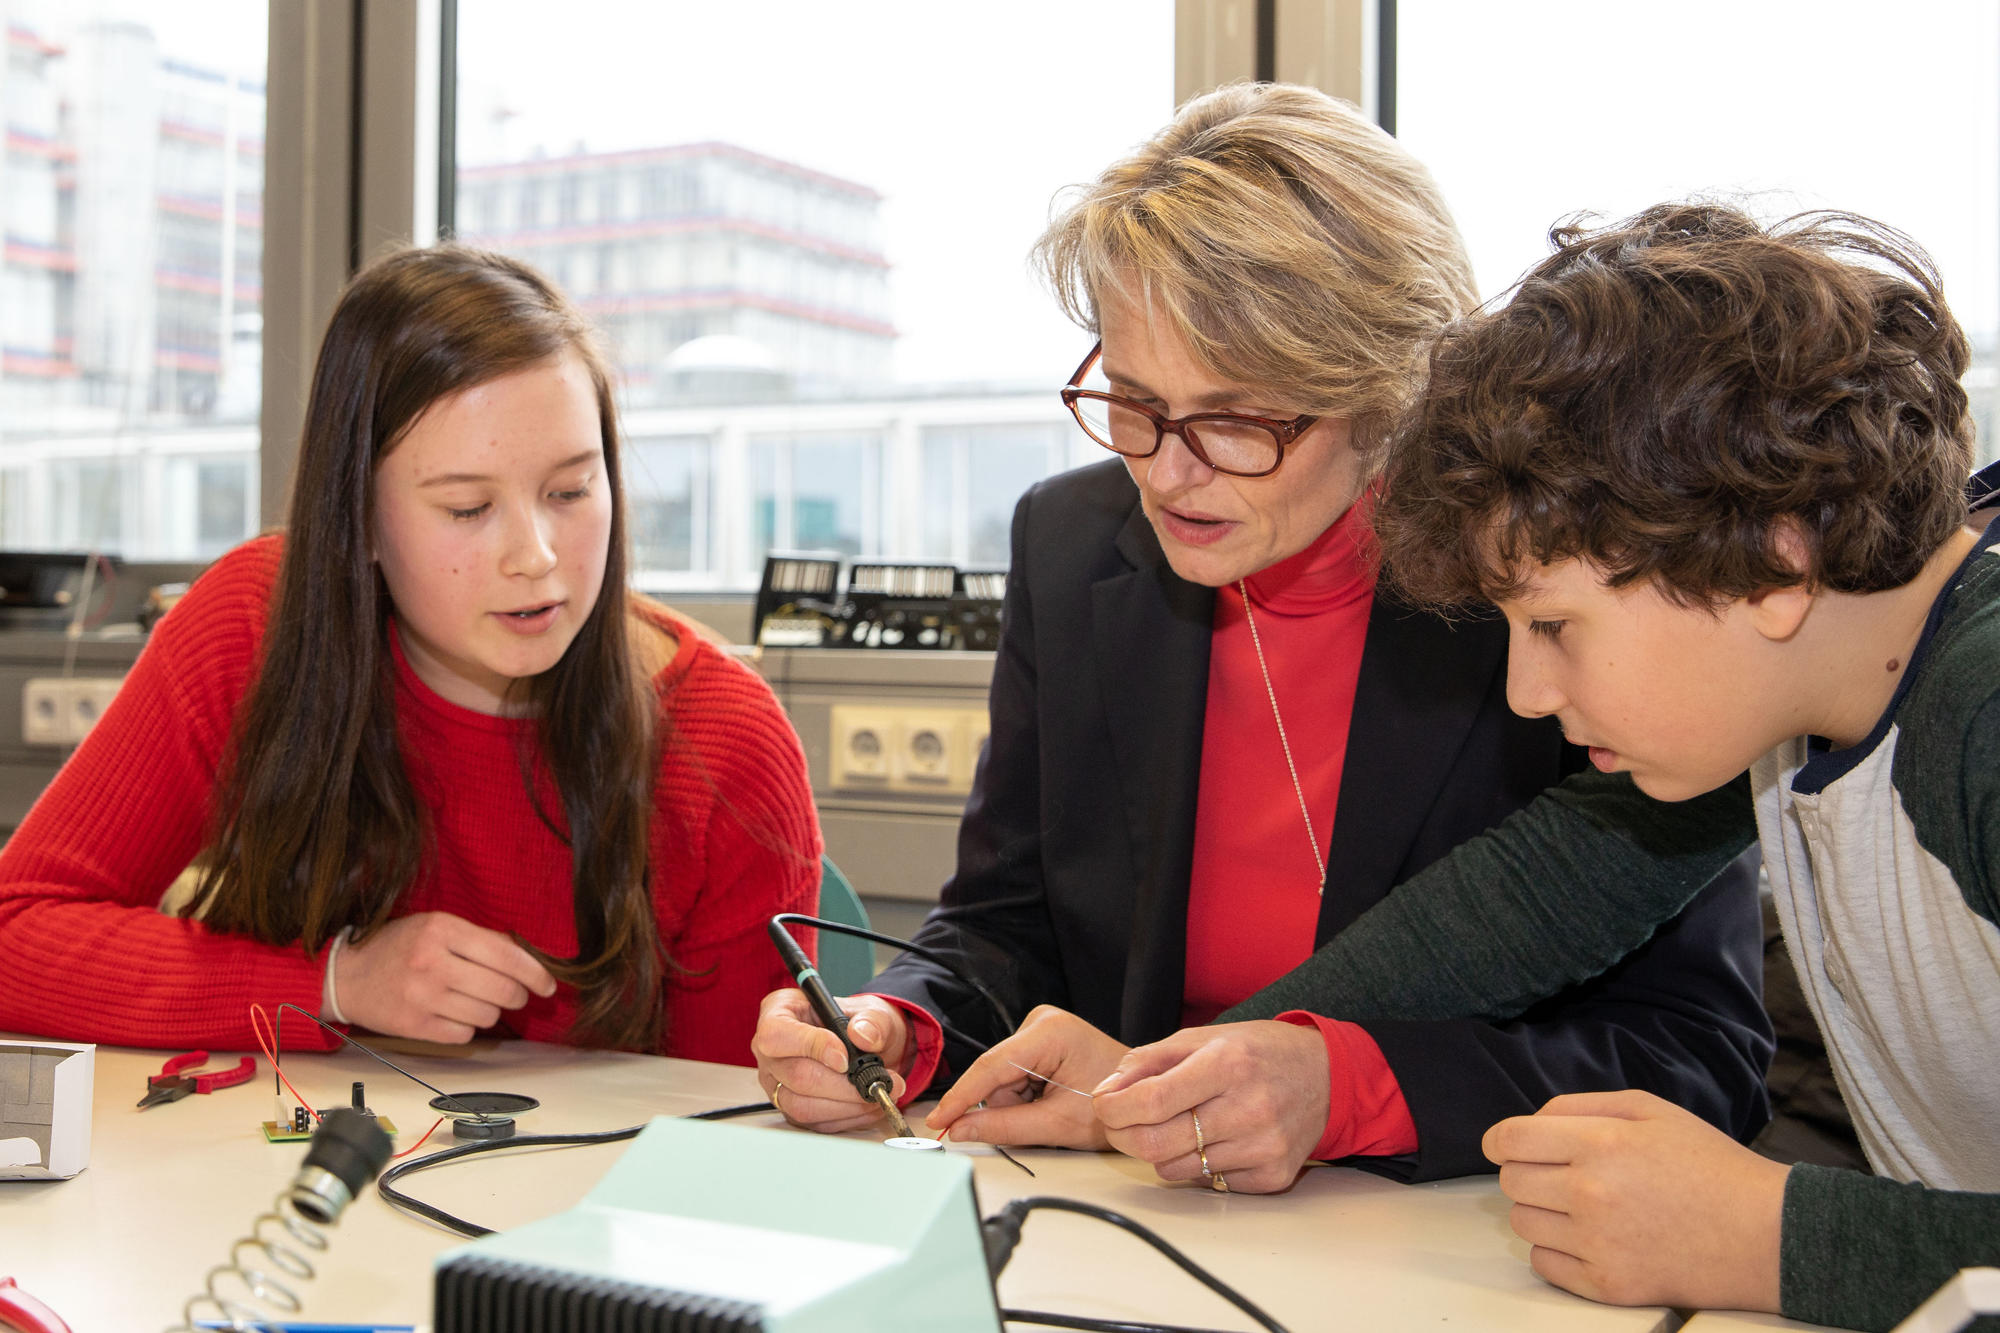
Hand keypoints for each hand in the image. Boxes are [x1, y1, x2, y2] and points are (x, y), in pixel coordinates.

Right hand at [336, 911, 556, 1043]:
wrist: (345, 976)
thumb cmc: (398, 947)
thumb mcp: (435, 927)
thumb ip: (479, 939)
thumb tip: (526, 960)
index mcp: (442, 930)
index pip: (506, 955)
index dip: (535, 973)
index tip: (548, 984)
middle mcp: (432, 962)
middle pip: (503, 989)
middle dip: (517, 995)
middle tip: (514, 995)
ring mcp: (422, 997)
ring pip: (487, 1015)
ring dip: (490, 1011)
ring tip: (472, 999)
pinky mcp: (414, 1026)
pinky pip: (465, 1034)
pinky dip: (467, 1027)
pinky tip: (452, 1013)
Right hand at [750, 988, 910, 1131]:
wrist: (864, 1044)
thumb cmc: (856, 1022)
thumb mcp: (870, 1009)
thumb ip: (871, 1019)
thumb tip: (864, 1036)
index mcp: (778, 1014)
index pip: (778, 1034)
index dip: (812, 1047)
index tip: (845, 1059)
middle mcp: (772, 1052)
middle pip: (795, 1075)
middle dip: (840, 1084)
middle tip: (874, 1081)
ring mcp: (777, 1084)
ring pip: (802, 1106)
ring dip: (846, 1105)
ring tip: (876, 1093)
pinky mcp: (792, 1109)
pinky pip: (815, 1123)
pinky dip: (848, 1118)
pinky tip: (868, 1106)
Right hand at [927, 1005, 1128, 1149]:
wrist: (1141, 1100)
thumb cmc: (1114, 1109)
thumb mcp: (1057, 1125)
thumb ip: (1004, 1128)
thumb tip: (959, 1130)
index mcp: (1049, 1033)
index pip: (991, 1068)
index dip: (959, 1099)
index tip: (936, 1122)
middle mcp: (1040, 1022)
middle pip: (994, 1075)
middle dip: (1005, 1106)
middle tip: (1042, 1122)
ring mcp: (1040, 1028)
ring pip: (1001, 1079)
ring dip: (1016, 1104)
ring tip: (1055, 1111)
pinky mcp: (1039, 1041)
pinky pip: (1012, 1076)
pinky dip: (1024, 1097)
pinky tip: (1050, 1101)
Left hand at [1092, 1021, 1330, 1192]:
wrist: (1325, 1075)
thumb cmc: (1255, 1053)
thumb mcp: (1200, 1038)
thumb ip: (1146, 1062)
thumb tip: (1105, 1093)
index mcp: (1226, 1065)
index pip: (1150, 1102)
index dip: (1114, 1110)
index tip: (1105, 1106)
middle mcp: (1248, 1108)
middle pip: (1157, 1145)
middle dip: (1124, 1137)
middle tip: (1121, 1124)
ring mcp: (1263, 1147)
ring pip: (1176, 1169)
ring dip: (1161, 1151)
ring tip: (1176, 1125)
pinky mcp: (1273, 1176)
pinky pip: (1208, 1183)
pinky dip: (1197, 1166)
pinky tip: (1214, 1140)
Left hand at [1483, 1089, 1789, 1311]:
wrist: (1765, 1234)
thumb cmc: (1709, 1165)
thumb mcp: (1650, 1109)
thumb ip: (1580, 1105)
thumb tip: (1530, 1122)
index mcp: (1601, 1142)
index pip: (1509, 1140)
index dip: (1500, 1140)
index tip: (1506, 1146)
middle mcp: (1592, 1192)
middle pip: (1511, 1182)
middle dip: (1527, 1172)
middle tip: (1562, 1174)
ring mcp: (1598, 1243)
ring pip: (1523, 1223)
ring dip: (1541, 1211)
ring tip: (1583, 1206)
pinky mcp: (1608, 1285)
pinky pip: (1543, 1264)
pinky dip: (1556, 1251)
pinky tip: (1590, 1238)